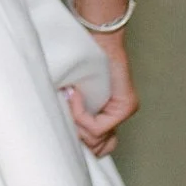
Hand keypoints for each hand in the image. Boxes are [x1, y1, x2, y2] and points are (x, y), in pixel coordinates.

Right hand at [65, 28, 138, 157]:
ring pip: (96, 139)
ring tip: (67, 101)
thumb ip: (72, 110)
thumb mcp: (72, 92)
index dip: (81, 144)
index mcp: (106, 113)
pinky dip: (80, 114)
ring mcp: (125, 111)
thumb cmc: (79, 59)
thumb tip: (59, 132)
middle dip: (77, 137)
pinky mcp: (126, 106)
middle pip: (98, 148)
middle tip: (64, 116)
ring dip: (75, 123)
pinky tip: (74, 95)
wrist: (96, 37)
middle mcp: (119, 115)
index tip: (65, 129)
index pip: (100, 147)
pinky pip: (97, 127)